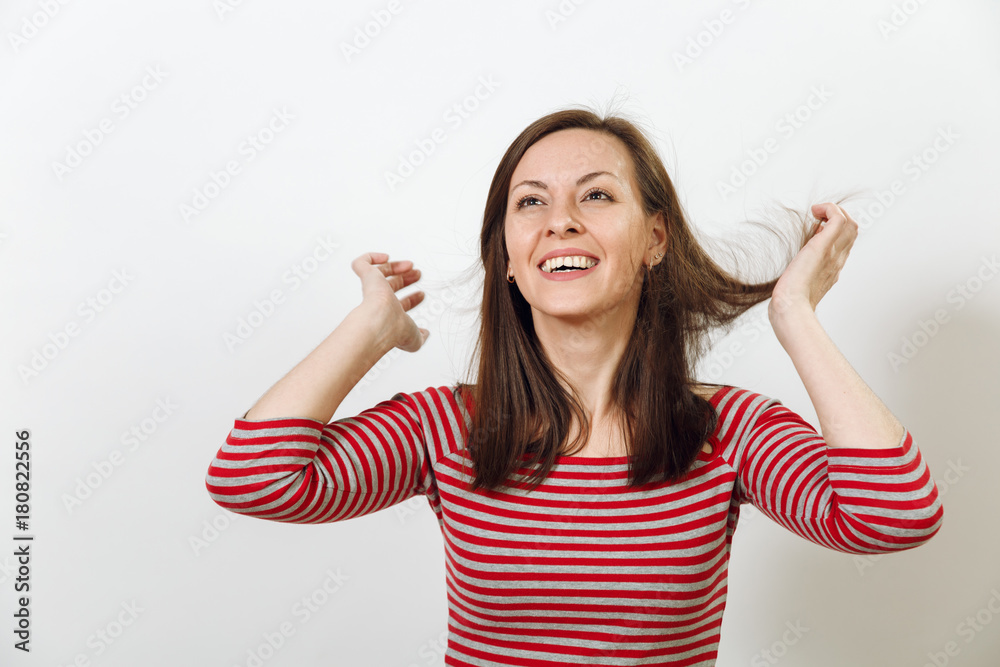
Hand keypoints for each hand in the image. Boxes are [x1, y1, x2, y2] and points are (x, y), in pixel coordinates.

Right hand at [350, 252, 428, 352]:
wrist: (380, 322)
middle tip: (417, 274)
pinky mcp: (366, 276)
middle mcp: (379, 302)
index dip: (412, 299)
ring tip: (409, 265)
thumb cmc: (394, 330)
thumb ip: (421, 337)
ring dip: (396, 267)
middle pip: (392, 287)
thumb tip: (425, 334)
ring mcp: (372, 289)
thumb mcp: (414, 338)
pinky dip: (372, 258)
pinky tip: (384, 258)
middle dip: (407, 279)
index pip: (400, 305)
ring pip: (380, 274)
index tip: (422, 295)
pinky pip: (362, 263)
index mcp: (390, 315)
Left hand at [769, 203, 858, 319]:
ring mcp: (833, 252)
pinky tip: (815, 211)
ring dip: (835, 211)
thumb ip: (804, 270)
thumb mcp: (801, 282)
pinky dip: (830, 208)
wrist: (791, 306)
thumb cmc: (791, 299)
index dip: (836, 230)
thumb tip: (801, 258)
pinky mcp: (822, 246)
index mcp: (834, 267)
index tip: (817, 227)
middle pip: (852, 230)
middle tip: (819, 216)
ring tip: (817, 212)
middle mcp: (838, 259)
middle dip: (839, 216)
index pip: (846, 241)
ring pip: (850, 223)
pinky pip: (838, 219)